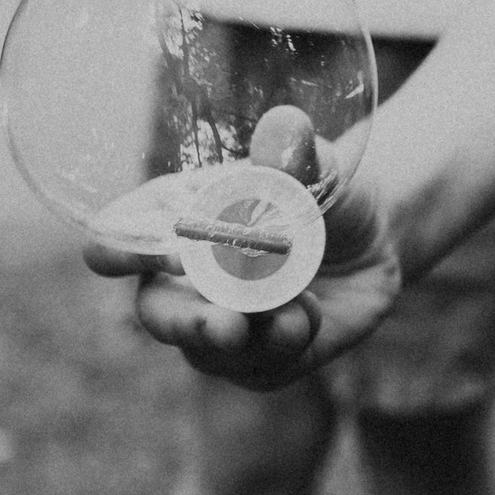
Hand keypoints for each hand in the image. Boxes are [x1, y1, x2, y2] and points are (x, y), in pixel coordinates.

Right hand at [83, 174, 401, 391]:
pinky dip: (288, 344)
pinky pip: (260, 369)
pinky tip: (314, 314)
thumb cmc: (326, 191)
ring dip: (253, 338)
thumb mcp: (319, 167)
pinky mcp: (258, 361)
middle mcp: (186, 279)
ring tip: (297, 314)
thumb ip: (296, 154)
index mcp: (179, 219)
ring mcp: (218, 324)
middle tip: (226, 325)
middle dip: (186, 323)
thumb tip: (286, 126)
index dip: (120, 248)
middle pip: (155, 312)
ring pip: (208, 351)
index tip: (147, 256)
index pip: (120, 235)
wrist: (373, 236)